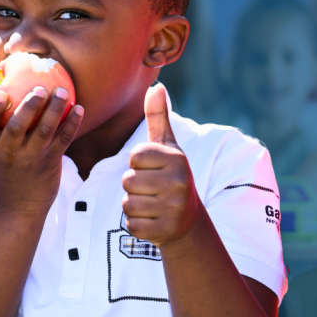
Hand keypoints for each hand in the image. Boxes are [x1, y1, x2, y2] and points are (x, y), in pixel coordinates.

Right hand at [0, 86, 82, 215]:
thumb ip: (0, 129)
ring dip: (55, 109)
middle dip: (29, 105)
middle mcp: (8, 153)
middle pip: (17, 125)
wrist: (19, 207)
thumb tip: (7, 90)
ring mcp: (30, 159)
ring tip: (62, 92)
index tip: (0, 94)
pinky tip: (79, 109)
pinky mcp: (49, 163)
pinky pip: (62, 140)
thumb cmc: (8, 172)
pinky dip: (71, 124)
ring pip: (43, 130)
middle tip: (40, 88)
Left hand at [122, 84, 201, 248]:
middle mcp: (178, 183)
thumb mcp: (168, 147)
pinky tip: (153, 219)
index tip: (154, 169)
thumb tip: (156, 86)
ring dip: (135, 205)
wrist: (188, 219)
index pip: (135, 156)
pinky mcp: (164, 231)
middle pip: (128, 180)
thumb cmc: (171, 176)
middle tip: (154, 189)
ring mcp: (172, 209)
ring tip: (153, 203)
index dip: (138, 164)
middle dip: (135, 186)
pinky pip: (131, 224)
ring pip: (128, 203)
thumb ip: (158, 117)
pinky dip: (137, 224)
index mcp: (177, 159)